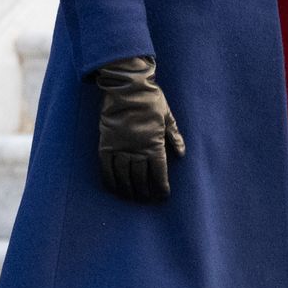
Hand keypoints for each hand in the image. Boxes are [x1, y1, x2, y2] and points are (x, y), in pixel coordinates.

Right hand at [95, 56, 185, 202]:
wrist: (126, 88)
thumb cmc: (150, 100)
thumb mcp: (167, 116)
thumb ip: (174, 136)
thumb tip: (182, 153)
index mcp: (154, 144)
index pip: (159, 173)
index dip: (161, 187)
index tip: (163, 196)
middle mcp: (137, 150)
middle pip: (140, 178)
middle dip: (144, 192)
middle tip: (145, 199)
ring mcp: (120, 148)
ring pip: (123, 176)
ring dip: (127, 189)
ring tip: (130, 197)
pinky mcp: (106, 145)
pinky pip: (106, 168)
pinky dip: (109, 180)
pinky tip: (113, 188)